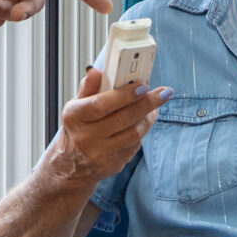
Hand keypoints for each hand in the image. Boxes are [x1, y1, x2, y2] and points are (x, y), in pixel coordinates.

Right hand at [45, 67, 166, 188]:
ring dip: (147, 118)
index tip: (142, 85)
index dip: (124, 95)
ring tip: (154, 106)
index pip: (100, 104)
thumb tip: (96, 71)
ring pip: (133, 133)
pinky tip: (143, 122)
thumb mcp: (77, 105)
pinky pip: (134, 146)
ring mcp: (99, 154)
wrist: (72, 164)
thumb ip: (88, 87)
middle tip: (163, 93)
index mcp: (74, 117)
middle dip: (147, 103)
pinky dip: (141, 132)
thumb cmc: (78, 128)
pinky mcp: (112, 165)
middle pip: (123, 118)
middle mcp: (85, 137)